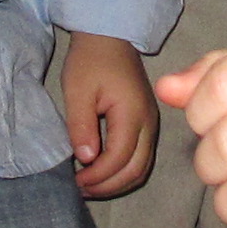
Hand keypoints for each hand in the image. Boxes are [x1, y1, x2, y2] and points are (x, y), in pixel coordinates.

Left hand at [58, 31, 157, 197]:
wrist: (110, 38)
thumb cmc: (91, 60)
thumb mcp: (78, 90)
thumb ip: (81, 125)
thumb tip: (86, 158)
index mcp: (133, 113)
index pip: (120, 158)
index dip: (97, 175)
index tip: (74, 179)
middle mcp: (149, 123)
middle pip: (136, 170)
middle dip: (108, 186)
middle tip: (80, 189)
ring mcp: (152, 125)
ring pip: (142, 168)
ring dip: (117, 183)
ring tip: (89, 186)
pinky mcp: (147, 125)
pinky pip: (141, 159)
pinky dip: (123, 173)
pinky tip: (102, 174)